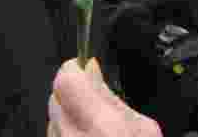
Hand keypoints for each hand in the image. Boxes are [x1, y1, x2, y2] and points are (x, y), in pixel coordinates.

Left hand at [48, 59, 162, 136]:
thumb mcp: (144, 130)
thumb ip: (112, 98)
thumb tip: (92, 71)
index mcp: (103, 128)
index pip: (66, 81)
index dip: (73, 69)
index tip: (82, 67)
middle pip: (55, 98)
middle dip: (72, 92)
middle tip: (93, 99)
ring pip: (52, 120)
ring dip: (67, 116)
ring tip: (94, 129)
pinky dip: (67, 135)